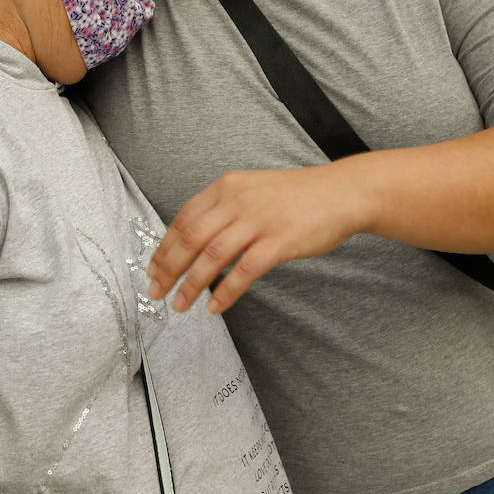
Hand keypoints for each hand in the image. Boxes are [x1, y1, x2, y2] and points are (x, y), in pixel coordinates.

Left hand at [146, 163, 371, 314]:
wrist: (341, 192)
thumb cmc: (297, 196)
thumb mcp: (253, 190)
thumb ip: (225, 209)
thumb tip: (196, 240)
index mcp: (227, 187)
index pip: (184, 219)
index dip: (164, 247)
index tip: (152, 269)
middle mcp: (238, 201)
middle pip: (191, 238)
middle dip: (169, 269)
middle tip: (156, 292)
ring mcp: (259, 221)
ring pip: (212, 257)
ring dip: (191, 285)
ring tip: (179, 305)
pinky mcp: (279, 242)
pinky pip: (244, 272)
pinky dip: (225, 292)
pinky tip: (215, 306)